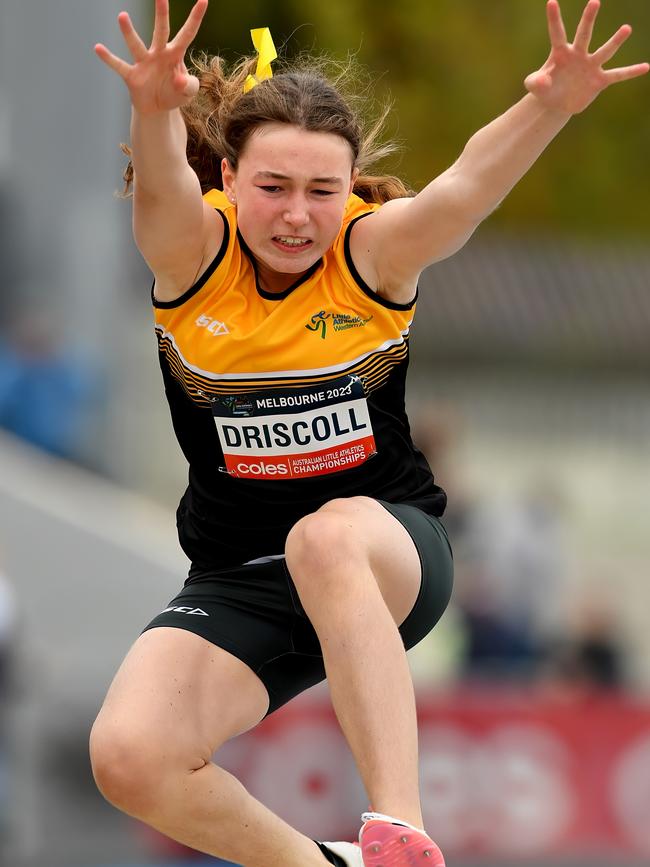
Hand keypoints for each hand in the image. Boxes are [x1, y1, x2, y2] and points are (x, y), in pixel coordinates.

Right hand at [94, 0, 207, 114]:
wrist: (157, 108)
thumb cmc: (175, 93)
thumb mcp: (188, 93)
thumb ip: (190, 86)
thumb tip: (179, 80)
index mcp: (175, 54)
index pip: (187, 34)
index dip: (195, 18)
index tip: (204, 0)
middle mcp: (159, 53)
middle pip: (161, 31)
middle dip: (161, 14)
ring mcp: (144, 63)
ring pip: (136, 45)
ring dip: (129, 32)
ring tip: (122, 15)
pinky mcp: (132, 76)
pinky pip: (119, 65)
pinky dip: (109, 59)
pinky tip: (98, 48)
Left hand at [525, 0, 648, 114]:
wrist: (556, 103)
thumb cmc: (545, 89)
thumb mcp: (535, 87)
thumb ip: (534, 82)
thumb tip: (542, 80)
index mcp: (561, 52)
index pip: (557, 33)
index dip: (554, 19)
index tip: (550, 2)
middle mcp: (578, 54)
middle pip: (584, 34)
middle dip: (588, 19)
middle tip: (594, 2)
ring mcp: (590, 66)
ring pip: (605, 51)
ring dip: (615, 41)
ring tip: (626, 28)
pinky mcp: (599, 80)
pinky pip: (618, 75)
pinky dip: (631, 72)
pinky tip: (645, 67)